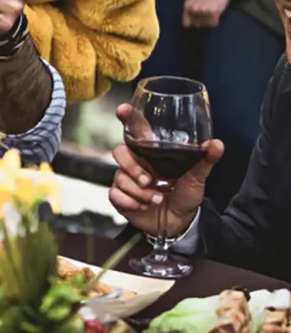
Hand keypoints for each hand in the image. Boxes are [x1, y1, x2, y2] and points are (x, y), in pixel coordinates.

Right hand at [108, 103, 223, 236]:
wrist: (180, 222)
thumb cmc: (187, 195)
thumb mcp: (198, 176)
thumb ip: (205, 159)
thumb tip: (217, 144)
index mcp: (150, 153)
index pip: (134, 130)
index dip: (126, 117)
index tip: (123, 110)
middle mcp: (135, 162)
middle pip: (119, 152)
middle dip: (132, 167)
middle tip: (148, 180)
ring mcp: (125, 179)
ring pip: (120, 177)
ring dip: (140, 192)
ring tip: (157, 199)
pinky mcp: (120, 196)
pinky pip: (115, 194)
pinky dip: (131, 202)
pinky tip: (144, 206)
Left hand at [182, 0, 228, 28]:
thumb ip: (190, 10)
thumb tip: (192, 23)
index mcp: (187, 6)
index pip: (186, 23)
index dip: (192, 23)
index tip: (197, 21)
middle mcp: (194, 9)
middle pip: (197, 24)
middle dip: (202, 21)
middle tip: (207, 15)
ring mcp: (203, 11)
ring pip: (205, 24)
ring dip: (209, 21)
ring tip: (212, 13)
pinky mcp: (213, 12)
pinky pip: (213, 23)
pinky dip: (215, 21)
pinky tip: (216, 14)